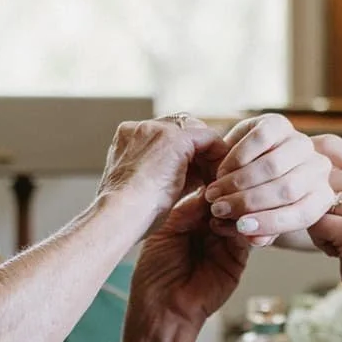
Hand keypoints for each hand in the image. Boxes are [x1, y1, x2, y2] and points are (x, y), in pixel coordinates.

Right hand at [96, 113, 226, 230]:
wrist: (120, 214)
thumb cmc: (128, 214)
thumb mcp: (142, 190)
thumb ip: (163, 175)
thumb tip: (190, 178)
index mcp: (126, 139)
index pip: (163, 134)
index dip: (183, 153)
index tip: (196, 174)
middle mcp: (139, 128)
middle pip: (180, 127)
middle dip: (197, 149)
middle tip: (210, 173)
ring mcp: (157, 130)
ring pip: (195, 130)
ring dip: (208, 152)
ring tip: (217, 176)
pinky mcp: (176, 139)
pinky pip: (208, 137)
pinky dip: (218, 154)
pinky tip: (221, 174)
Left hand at [126, 188, 250, 334]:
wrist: (161, 310)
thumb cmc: (154, 274)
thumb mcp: (167, 231)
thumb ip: (188, 209)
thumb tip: (211, 186)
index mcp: (190, 218)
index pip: (209, 192)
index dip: (212, 179)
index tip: (215, 165)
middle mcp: (210, 228)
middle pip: (228, 201)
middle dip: (229, 191)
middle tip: (227, 183)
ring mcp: (226, 243)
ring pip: (242, 216)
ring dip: (238, 208)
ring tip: (228, 204)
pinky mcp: (238, 260)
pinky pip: (248, 237)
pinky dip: (244, 227)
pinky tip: (234, 222)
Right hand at [199, 114, 335, 248]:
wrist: (247, 165)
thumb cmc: (258, 197)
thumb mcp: (262, 219)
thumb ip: (261, 232)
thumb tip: (254, 238)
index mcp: (321, 196)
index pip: (302, 213)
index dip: (270, 223)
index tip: (240, 228)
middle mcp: (318, 168)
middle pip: (287, 189)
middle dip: (248, 202)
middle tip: (219, 209)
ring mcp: (301, 143)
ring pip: (273, 166)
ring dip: (238, 182)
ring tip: (215, 193)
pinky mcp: (279, 123)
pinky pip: (260, 140)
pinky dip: (237, 158)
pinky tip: (222, 171)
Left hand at [304, 135, 341, 313]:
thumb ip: (338, 183)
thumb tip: (284, 161)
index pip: (328, 144)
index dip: (301, 158)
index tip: (288, 176)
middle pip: (313, 174)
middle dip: (300, 195)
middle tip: (317, 220)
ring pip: (309, 200)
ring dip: (312, 221)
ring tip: (335, 239)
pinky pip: (313, 225)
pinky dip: (320, 241)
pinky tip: (340, 252)